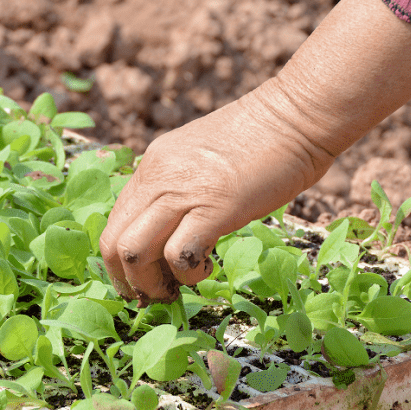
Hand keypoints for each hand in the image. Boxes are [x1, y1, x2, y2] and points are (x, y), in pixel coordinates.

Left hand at [99, 79, 333, 304]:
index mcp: (152, 166)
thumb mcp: (201, 158)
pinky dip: (188, 274)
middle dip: (128, 281)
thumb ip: (180, 186)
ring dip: (154, 284)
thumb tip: (173, 226)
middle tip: (156, 296)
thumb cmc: (261, 139)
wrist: (297, 113)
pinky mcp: (214, 208)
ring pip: (135, 253)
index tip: (141, 280)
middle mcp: (157, 177)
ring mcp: (182, 192)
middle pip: (114, 243)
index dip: (120, 262)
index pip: (114, 223)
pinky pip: (179, 255)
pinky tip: (208, 268)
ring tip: (181, 287)